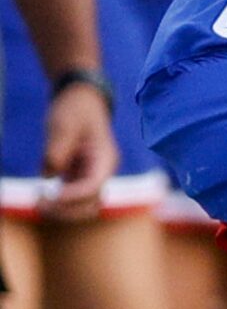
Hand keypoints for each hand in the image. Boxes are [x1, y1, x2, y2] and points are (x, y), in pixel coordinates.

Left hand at [42, 81, 115, 219]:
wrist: (82, 99)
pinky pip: (73, 197)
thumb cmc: (75, 109)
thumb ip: (57, 151)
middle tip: (41, 205)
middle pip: (91, 203)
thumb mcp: (63, 125)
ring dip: (63, 209)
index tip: (50, 196)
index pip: (93, 186)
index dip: (72, 196)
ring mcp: (92, 174)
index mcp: (105, 158)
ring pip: (83, 205)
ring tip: (39, 204)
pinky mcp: (79, 174)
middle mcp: (102, 170)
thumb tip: (49, 176)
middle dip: (68, 209)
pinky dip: (58, 201)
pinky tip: (41, 195)